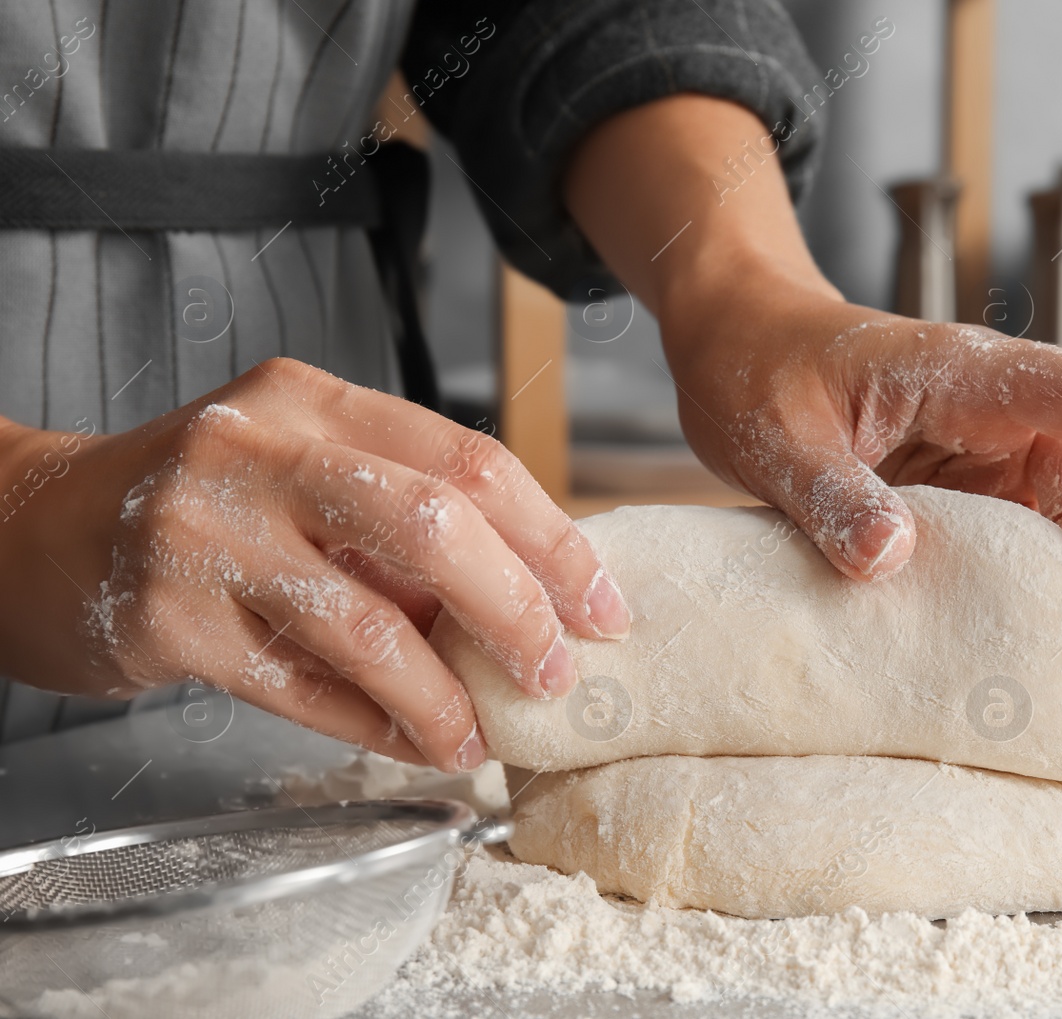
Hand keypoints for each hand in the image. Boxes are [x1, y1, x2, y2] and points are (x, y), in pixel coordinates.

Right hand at [0, 359, 629, 770]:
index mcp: (313, 401)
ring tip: (480, 734)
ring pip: (367, 624)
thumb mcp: (300, 471)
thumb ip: (399, 521)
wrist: (35, 529)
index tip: (601, 603)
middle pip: (433, 524)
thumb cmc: (200, 503)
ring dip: (443, 694)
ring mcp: (205, 531)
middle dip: (516, 609)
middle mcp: (258, 450)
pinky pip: (297, 685)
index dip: (552, 539)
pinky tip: (410, 741)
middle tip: (556, 671)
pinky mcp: (164, 617)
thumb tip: (527, 602)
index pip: (469, 460)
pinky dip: (369, 723)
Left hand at [659, 279, 1061, 599]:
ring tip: (1030, 645)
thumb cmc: (755, 367)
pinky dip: (1017, 583)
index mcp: (964, 371)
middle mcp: (996, 406)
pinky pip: (1018, 534)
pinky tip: (986, 632)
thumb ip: (831, 494)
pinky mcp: (968, 487)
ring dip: (1061, 572)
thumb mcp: (777, 436)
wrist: (735, 343)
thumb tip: (890, 558)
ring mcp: (987, 448)